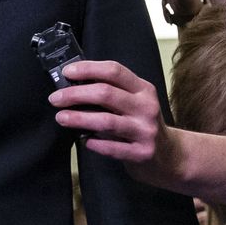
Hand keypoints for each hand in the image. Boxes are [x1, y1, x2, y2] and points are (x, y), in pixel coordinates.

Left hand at [46, 58, 182, 188]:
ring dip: (78, 118)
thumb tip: (73, 85)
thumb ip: (113, 92)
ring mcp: (145, 131)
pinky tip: (84, 141)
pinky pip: (111, 148)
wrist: (170, 156)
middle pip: (106, 94)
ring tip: (61, 117)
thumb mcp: (135, 102)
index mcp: (143, 89)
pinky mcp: (142, 153)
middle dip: (75, 94)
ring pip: (106, 121)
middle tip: (55, 98)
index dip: (88, 69)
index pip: (114, 71)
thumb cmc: (142, 124)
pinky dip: (94, 143)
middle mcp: (146, 107)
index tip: (67, 72)